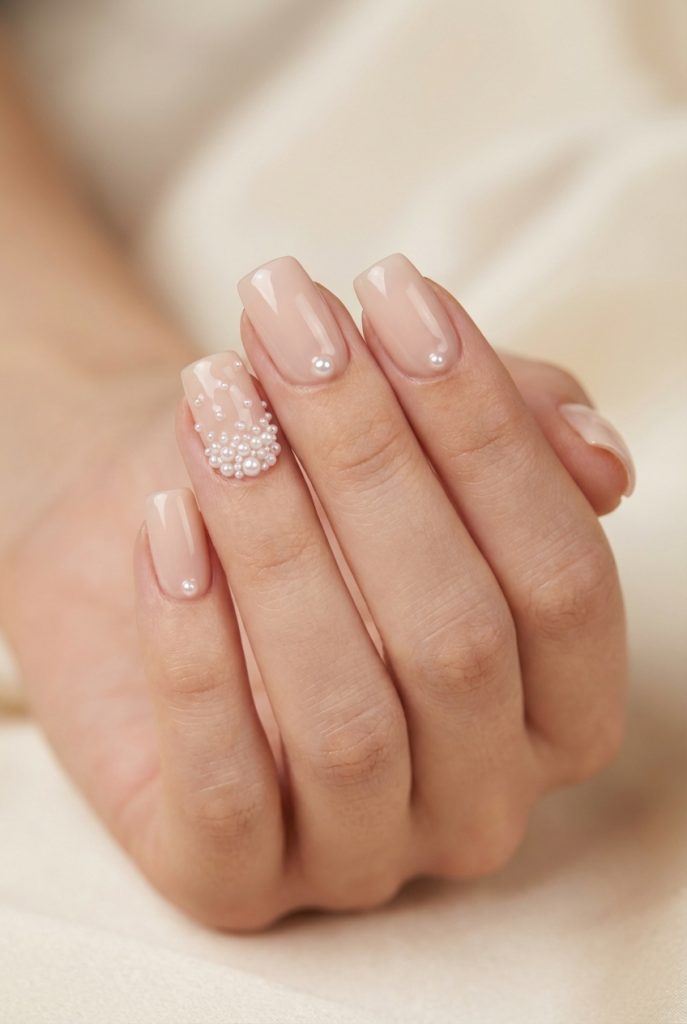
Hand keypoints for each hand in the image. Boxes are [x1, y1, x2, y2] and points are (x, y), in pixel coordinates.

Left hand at [127, 255, 632, 928]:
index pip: (566, 580)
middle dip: (370, 462)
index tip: (400, 295)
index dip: (489, 433)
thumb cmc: (299, 485)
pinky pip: (228, 790)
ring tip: (218, 407)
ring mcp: (364, 853)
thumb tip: (602, 459)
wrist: (145, 532)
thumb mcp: (410, 440)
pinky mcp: (238, 880)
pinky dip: (194, 652)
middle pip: (458, 641)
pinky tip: (166, 525)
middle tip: (290, 327)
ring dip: (277, 541)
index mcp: (558, 708)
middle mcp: (482, 799)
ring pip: (347, 718)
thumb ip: (525, 438)